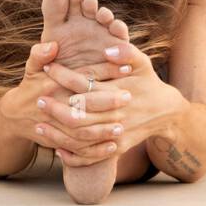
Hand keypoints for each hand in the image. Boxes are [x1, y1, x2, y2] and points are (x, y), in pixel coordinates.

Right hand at [0, 40, 126, 160]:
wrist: (15, 116)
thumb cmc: (31, 87)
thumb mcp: (32, 68)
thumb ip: (40, 54)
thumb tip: (53, 45)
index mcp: (51, 85)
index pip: (81, 77)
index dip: (104, 72)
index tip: (126, 68)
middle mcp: (53, 106)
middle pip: (83, 106)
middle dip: (107, 102)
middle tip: (128, 97)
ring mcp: (55, 127)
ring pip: (82, 132)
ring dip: (103, 129)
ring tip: (122, 124)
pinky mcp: (57, 144)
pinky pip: (78, 151)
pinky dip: (96, 151)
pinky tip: (113, 146)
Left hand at [35, 41, 187, 168]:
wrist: (166, 112)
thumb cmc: (148, 82)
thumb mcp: (142, 62)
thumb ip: (126, 51)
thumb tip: (107, 48)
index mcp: (118, 92)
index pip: (84, 85)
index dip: (64, 76)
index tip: (48, 69)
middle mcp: (116, 115)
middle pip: (78, 115)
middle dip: (55, 108)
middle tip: (38, 100)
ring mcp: (115, 135)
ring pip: (81, 139)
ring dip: (58, 134)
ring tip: (39, 126)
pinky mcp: (116, 149)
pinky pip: (92, 157)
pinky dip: (73, 157)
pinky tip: (57, 151)